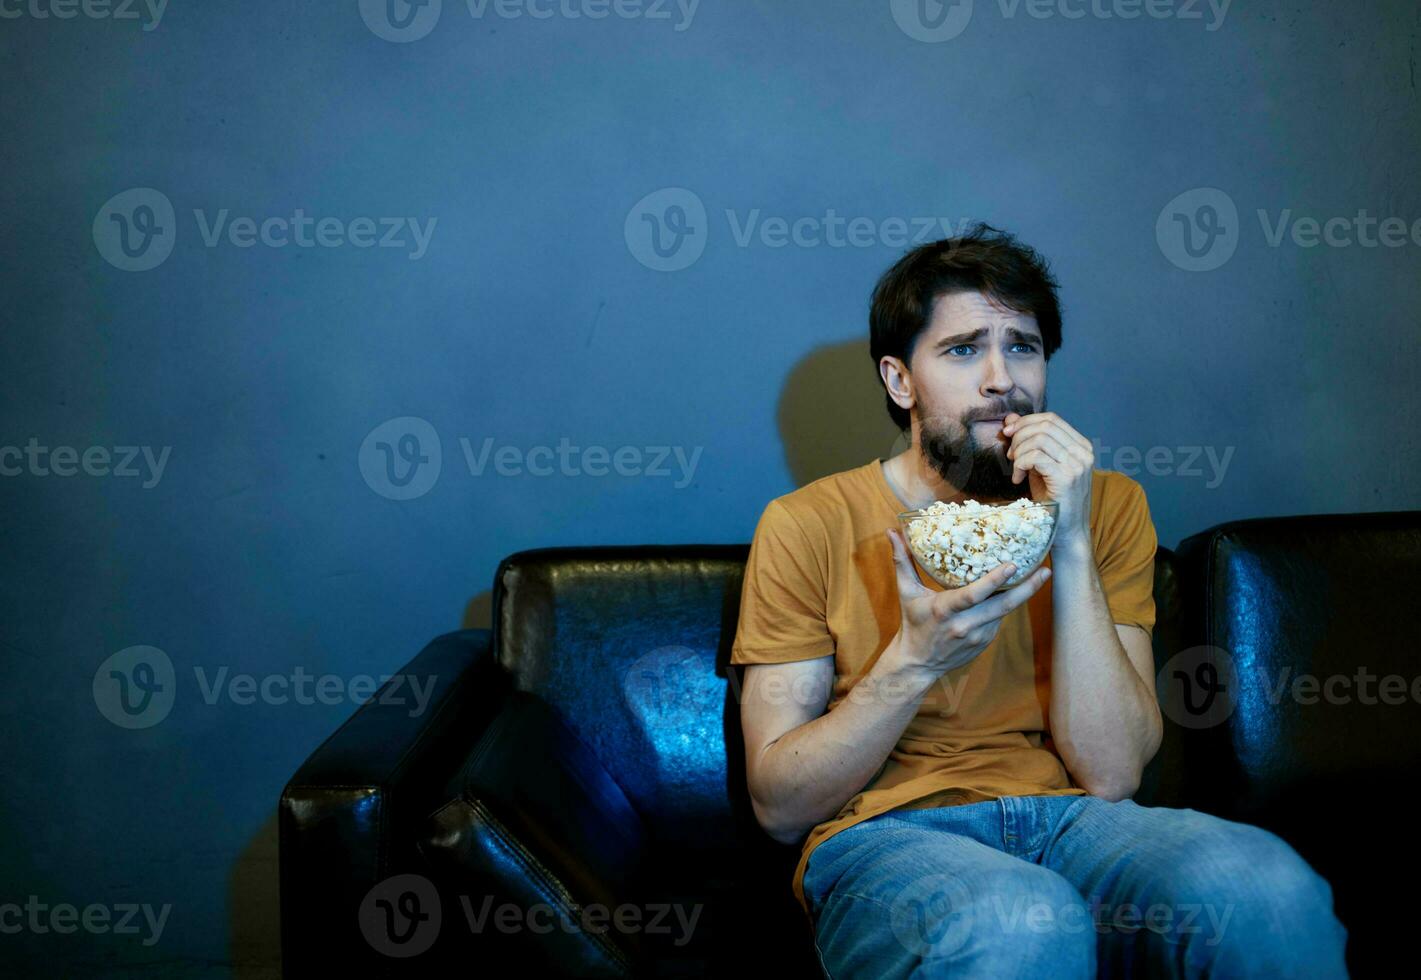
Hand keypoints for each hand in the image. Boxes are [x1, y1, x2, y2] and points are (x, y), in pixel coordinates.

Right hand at [884, 527, 1051, 680]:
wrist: (919, 664)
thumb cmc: (912, 623)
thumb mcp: (907, 593)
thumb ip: (902, 561)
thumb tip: (892, 531)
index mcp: (944, 610)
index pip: (972, 595)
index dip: (993, 581)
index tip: (1012, 565)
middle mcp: (964, 625)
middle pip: (1002, 606)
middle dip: (1027, 588)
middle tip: (1046, 571)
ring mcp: (978, 636)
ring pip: (1004, 611)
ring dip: (1021, 594)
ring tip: (1039, 574)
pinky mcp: (985, 643)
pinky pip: (998, 619)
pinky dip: (1005, 604)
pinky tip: (1016, 590)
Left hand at [1001, 411, 1093, 550]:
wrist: (1066, 532)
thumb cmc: (1052, 500)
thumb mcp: (1038, 466)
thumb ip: (1027, 442)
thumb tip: (1010, 418)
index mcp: (1081, 446)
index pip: (1051, 419)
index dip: (1026, 421)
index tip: (1008, 433)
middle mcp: (1084, 452)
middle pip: (1044, 426)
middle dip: (1020, 436)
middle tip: (1010, 456)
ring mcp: (1078, 464)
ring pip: (1039, 439)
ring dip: (1019, 452)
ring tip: (1015, 469)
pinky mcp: (1067, 478)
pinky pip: (1036, 457)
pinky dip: (1020, 465)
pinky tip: (1018, 480)